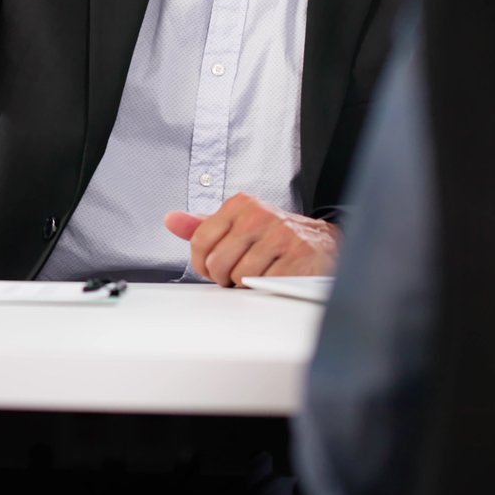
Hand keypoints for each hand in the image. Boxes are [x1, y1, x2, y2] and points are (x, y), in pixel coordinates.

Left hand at [165, 194, 337, 285]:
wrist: (322, 244)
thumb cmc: (275, 237)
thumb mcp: (238, 225)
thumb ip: (203, 226)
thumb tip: (172, 220)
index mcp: (242, 205)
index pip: (201, 240)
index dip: (203, 263)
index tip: (214, 267)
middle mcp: (261, 215)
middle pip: (218, 262)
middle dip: (226, 276)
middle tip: (240, 273)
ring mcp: (281, 235)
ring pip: (241, 277)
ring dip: (248, 285)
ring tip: (261, 274)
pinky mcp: (299, 257)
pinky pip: (266, 286)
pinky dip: (268, 289)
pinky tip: (276, 278)